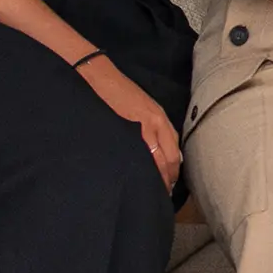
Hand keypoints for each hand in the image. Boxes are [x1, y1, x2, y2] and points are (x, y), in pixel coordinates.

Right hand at [76, 56, 181, 190]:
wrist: (97, 76)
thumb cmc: (118, 92)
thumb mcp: (144, 108)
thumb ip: (154, 128)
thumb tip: (160, 153)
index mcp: (161, 118)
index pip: (175, 151)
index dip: (174, 171)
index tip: (170, 184)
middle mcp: (156, 123)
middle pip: (169, 159)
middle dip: (167, 180)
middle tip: (162, 195)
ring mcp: (140, 128)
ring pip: (155, 161)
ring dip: (155, 179)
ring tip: (151, 193)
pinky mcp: (123, 131)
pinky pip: (136, 155)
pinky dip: (139, 169)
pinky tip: (135, 179)